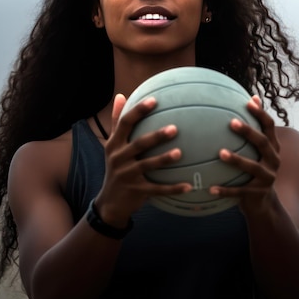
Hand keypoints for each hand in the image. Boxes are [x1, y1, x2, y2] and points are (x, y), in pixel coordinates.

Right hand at [95, 95, 191, 224]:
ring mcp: (127, 176)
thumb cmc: (116, 167)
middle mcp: (119, 158)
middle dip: (156, 136)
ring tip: (180, 153)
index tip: (154, 100)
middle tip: (175, 128)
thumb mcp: (112, 145)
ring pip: (147, 166)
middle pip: (139, 144)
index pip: (125, 123)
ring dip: (163, 159)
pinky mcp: (137, 191)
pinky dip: (172, 188)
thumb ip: (117, 121)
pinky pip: (157, 189)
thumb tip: (120, 95)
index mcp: (114, 144)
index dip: (138, 111)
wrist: (110, 202)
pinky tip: (189, 186)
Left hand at [209, 95, 280, 214]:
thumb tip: (251, 97)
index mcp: (273, 148)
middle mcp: (274, 161)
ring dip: (236, 160)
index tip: (248, 102)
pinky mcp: (257, 193)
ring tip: (220, 153)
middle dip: (249, 132)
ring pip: (252, 167)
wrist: (263, 202)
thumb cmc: (255, 168)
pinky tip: (210, 188)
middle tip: (232, 122)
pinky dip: (225, 190)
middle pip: (263, 143)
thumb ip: (254, 129)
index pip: (270, 126)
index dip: (261, 113)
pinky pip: (239, 191)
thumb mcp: (258, 151)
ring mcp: (267, 178)